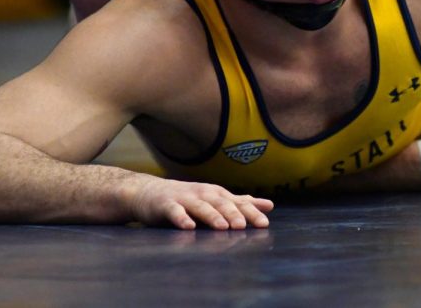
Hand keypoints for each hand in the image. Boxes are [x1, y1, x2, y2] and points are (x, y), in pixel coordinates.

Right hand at [132, 177, 273, 229]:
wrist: (150, 193)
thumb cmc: (188, 199)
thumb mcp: (216, 199)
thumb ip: (241, 203)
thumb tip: (270, 205)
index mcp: (216, 194)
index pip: (237, 202)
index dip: (251, 212)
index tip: (264, 224)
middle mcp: (203, 194)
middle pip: (220, 203)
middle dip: (233, 214)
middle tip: (243, 226)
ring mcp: (184, 198)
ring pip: (200, 207)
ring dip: (211, 216)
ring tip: (222, 227)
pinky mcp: (166, 205)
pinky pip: (174, 212)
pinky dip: (181, 218)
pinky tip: (188, 227)